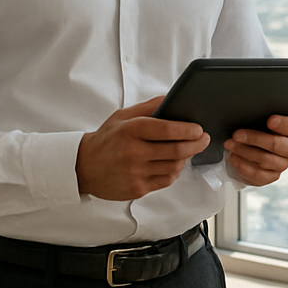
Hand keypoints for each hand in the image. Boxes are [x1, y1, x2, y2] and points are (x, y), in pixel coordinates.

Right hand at [76, 95, 208, 199]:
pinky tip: (172, 164)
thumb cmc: (107, 139)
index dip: (188, 130)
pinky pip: (166, 181)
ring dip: (185, 158)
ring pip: (174, 166)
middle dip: (196, 144)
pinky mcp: (137, 188)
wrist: (84, 166)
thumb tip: (174, 98)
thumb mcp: (123, 116)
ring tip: (187, 150)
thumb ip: (149, 107)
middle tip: (204, 139)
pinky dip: (174, 172)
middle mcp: (134, 152)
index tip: (199, 129)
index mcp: (131, 130)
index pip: (167, 129)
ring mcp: (135, 172)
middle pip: (176, 150)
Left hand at [225, 115, 287, 186]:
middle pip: (276, 145)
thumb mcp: (264, 119)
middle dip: (254, 138)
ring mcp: (283, 165)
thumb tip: (248, 112)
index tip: (270, 120)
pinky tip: (233, 158)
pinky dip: (244, 166)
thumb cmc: (261, 128)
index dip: (281, 124)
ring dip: (244, 152)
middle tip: (236, 134)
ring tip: (230, 145)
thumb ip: (262, 116)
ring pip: (265, 160)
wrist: (257, 147)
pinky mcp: (272, 176)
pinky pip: (259, 174)